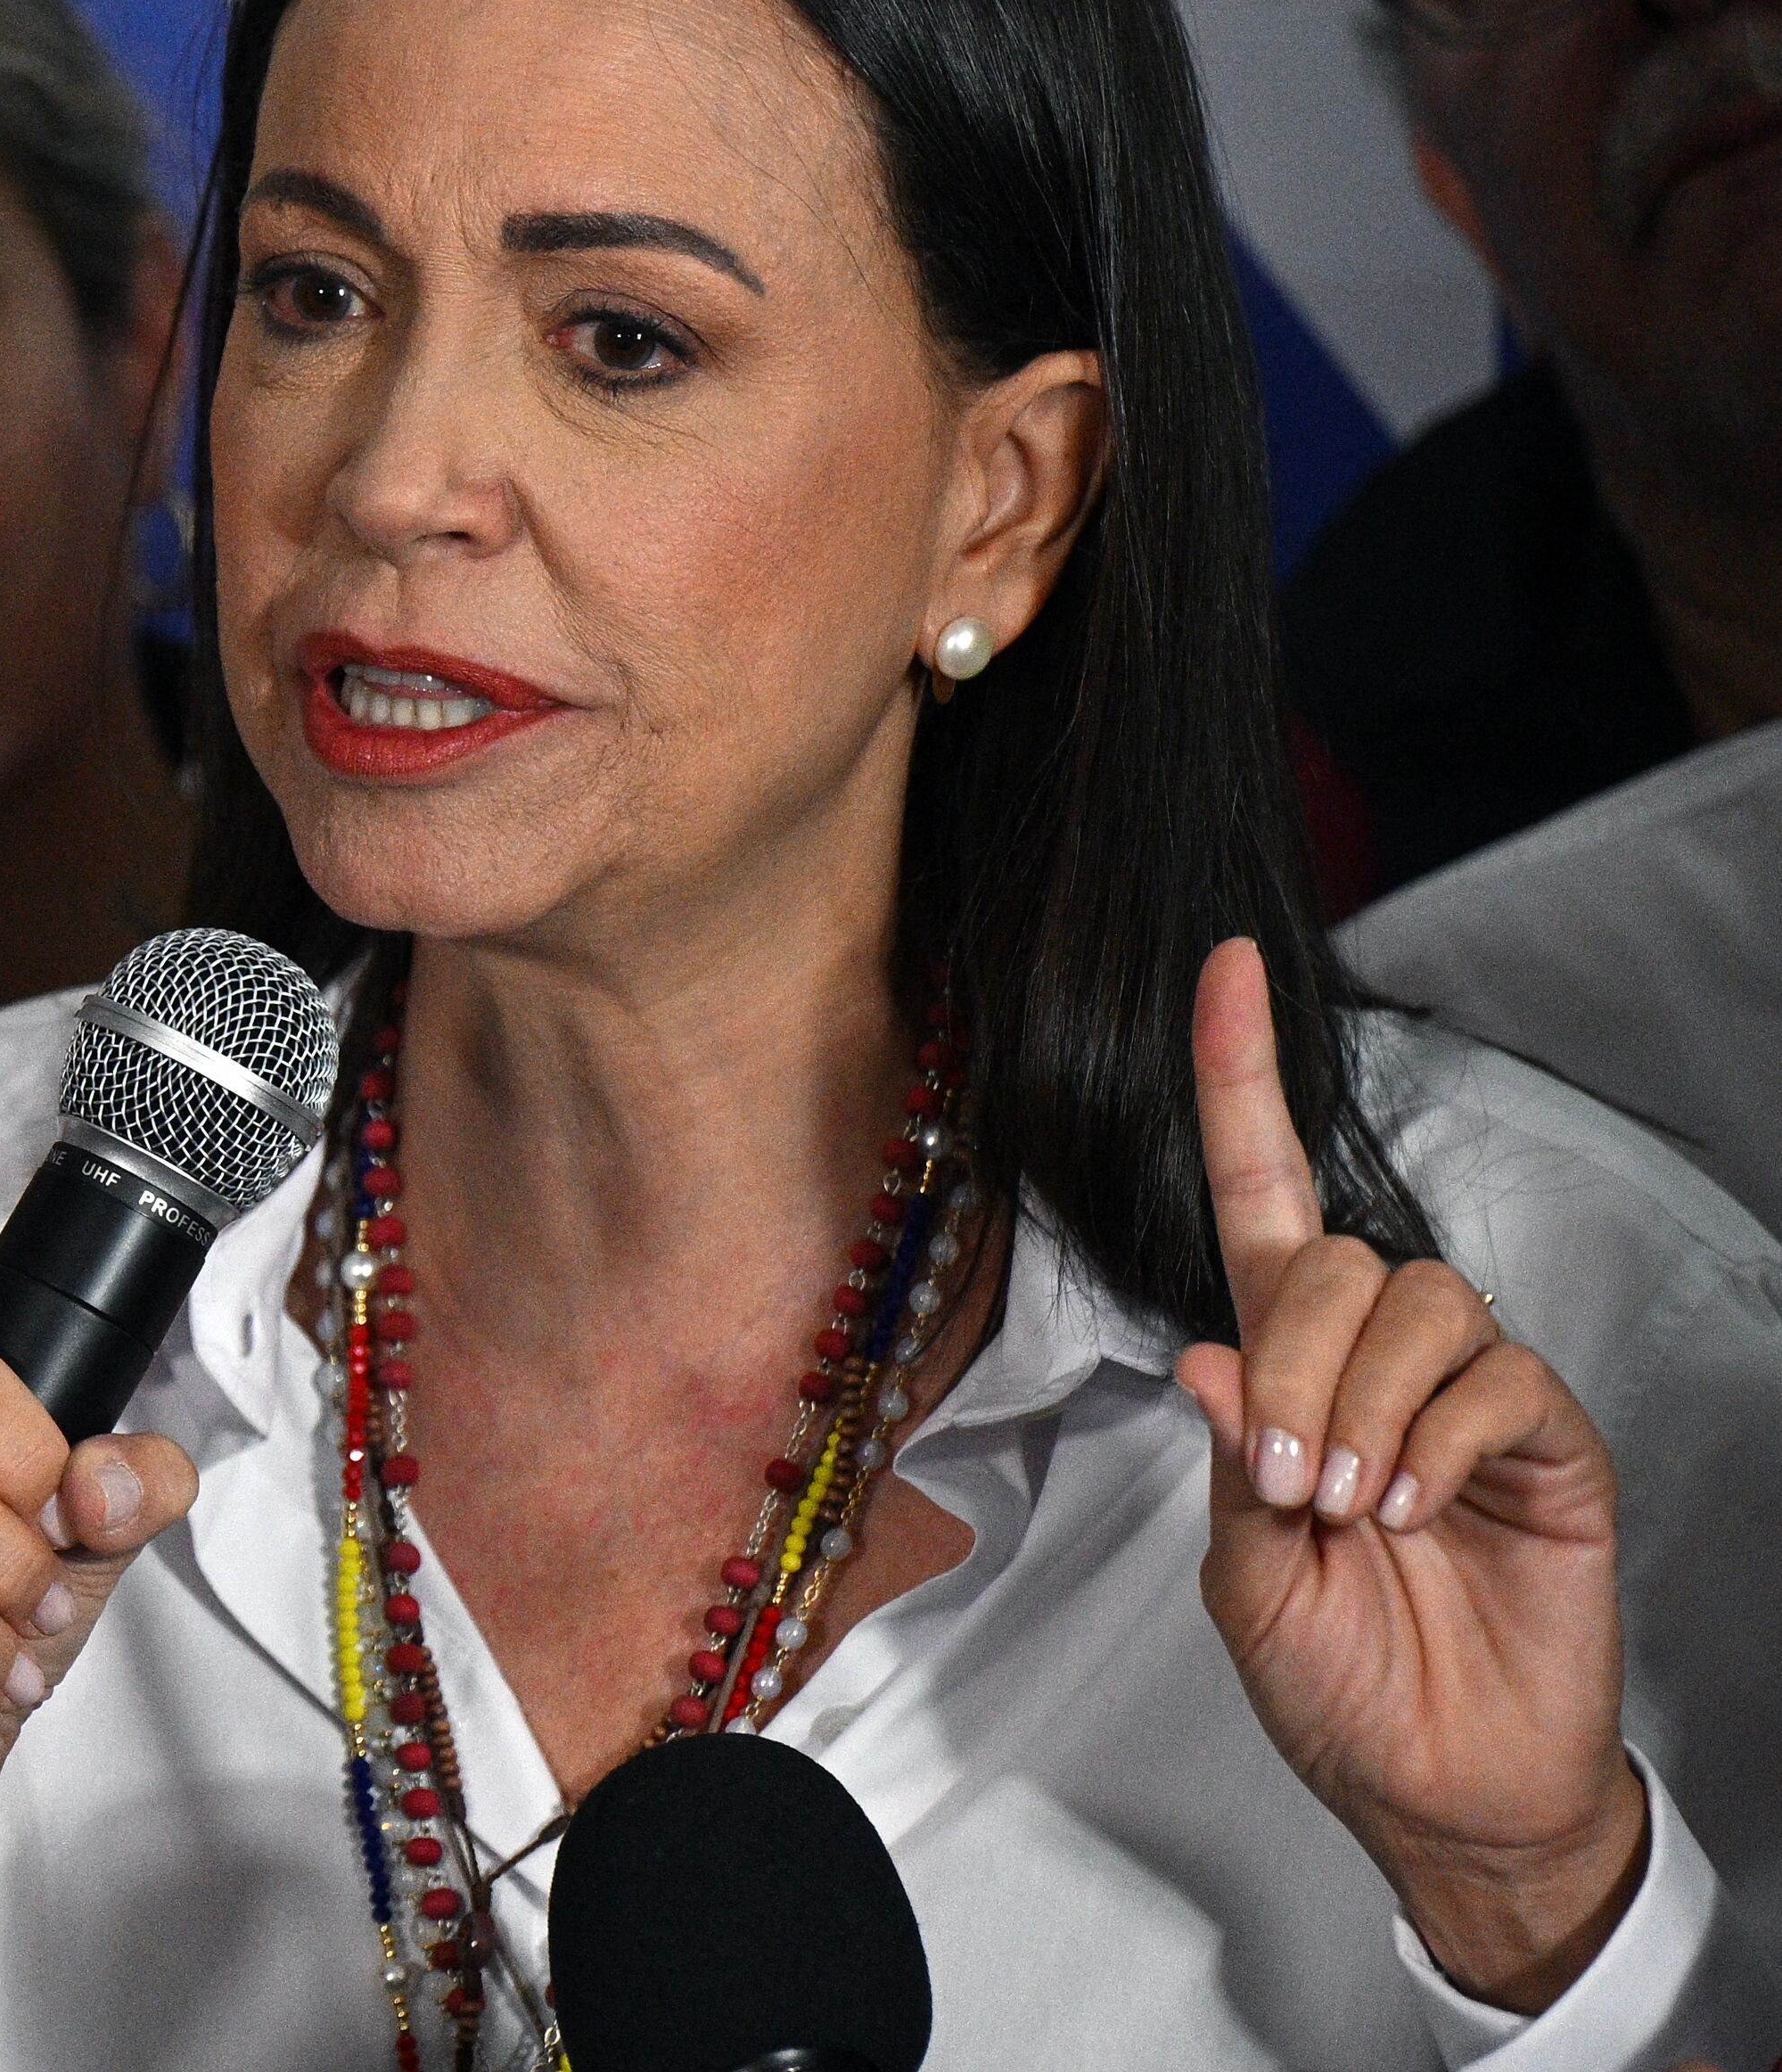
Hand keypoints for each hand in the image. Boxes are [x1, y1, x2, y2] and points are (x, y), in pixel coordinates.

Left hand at [1174, 937, 1644, 2012]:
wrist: (1442, 1784)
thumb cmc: (1338, 1682)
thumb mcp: (1244, 1574)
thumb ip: (1226, 1457)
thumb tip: (1205, 1356)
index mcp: (1283, 1371)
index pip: (1258, 1196)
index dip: (1237, 1078)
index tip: (1223, 966)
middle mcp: (1372, 1359)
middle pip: (1329, 1255)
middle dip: (1292, 1356)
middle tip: (1289, 1477)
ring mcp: (1465, 1393)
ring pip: (1412, 1299)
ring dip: (1360, 1398)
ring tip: (1353, 1504)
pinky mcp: (1545, 1437)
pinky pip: (1493, 1375)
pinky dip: (1437, 1436)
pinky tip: (1416, 1508)